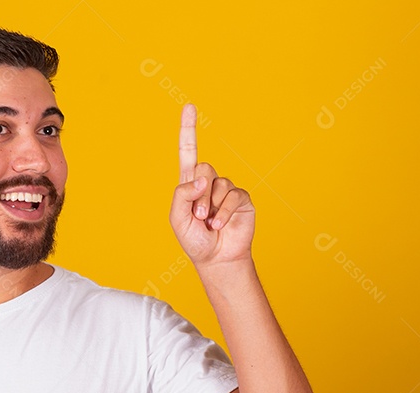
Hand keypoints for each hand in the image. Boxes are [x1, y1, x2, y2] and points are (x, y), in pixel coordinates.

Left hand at [170, 104, 255, 266]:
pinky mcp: (242, 198)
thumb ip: (182, 195)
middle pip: (204, 168)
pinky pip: (233, 195)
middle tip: (199, 216)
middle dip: (199, 194)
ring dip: (211, 206)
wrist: (216, 258)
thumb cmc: (194, 240)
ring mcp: (226, 189)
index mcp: (189, 184)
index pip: (188, 152)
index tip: (189, 106)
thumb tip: (202, 178)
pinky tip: (220, 224)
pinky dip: (224, 211)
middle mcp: (208, 183)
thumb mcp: (177, 219)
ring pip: (218, 182)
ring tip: (209, 223)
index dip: (188, 129)